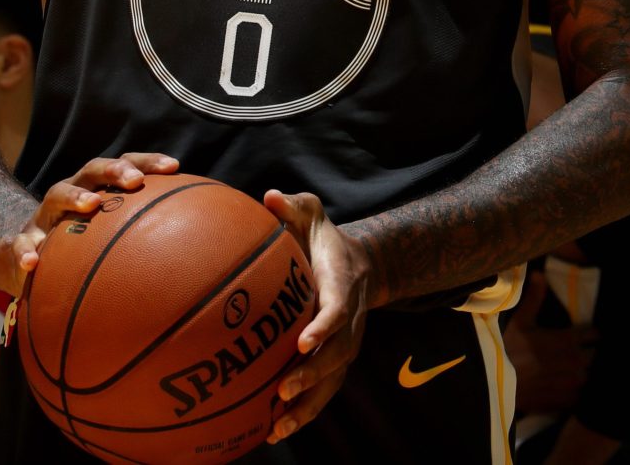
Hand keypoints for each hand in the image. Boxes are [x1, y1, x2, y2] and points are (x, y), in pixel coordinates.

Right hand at [0, 152, 177, 294]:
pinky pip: (19, 243)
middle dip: (115, 170)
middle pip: (93, 169)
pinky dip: (25, 251)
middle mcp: (72, 194)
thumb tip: (190, 252)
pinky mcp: (20, 240)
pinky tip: (32, 261)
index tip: (173, 167)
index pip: (125, 166)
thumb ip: (140, 239)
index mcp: (97, 190)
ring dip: (75, 195)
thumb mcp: (107, 240)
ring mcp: (44, 216)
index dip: (147, 162)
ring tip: (91, 203)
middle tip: (135, 181)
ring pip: (57, 194)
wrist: (23, 257)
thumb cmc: (78, 247)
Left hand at [262, 189, 372, 444]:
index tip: (302, 342)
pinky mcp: (336, 363)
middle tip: (282, 389)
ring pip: (331, 383)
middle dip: (311, 376)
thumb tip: (268, 197)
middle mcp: (350, 323)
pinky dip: (303, 414)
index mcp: (342, 287)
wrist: (361, 266)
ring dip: (307, 406)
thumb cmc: (324, 239)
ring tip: (277, 426)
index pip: (337, 310)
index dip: (323, 327)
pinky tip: (272, 432)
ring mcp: (345, 347)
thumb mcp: (313, 214)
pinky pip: (322, 392)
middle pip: (336, 356)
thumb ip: (294, 206)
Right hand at [504, 268, 596, 414]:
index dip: (590, 334)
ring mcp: (573, 383)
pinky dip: (577, 391)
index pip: (595, 334)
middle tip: (580, 352)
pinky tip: (567, 387)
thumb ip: (535, 297)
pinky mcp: (567, 400)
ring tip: (574, 370)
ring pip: (590, 375)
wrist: (497, 384)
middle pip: (596, 355)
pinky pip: (581, 395)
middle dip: (590, 352)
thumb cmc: (508, 349)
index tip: (585, 334)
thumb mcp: (521, 320)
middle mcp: (576, 361)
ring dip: (585, 371)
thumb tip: (539, 273)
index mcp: (569, 339)